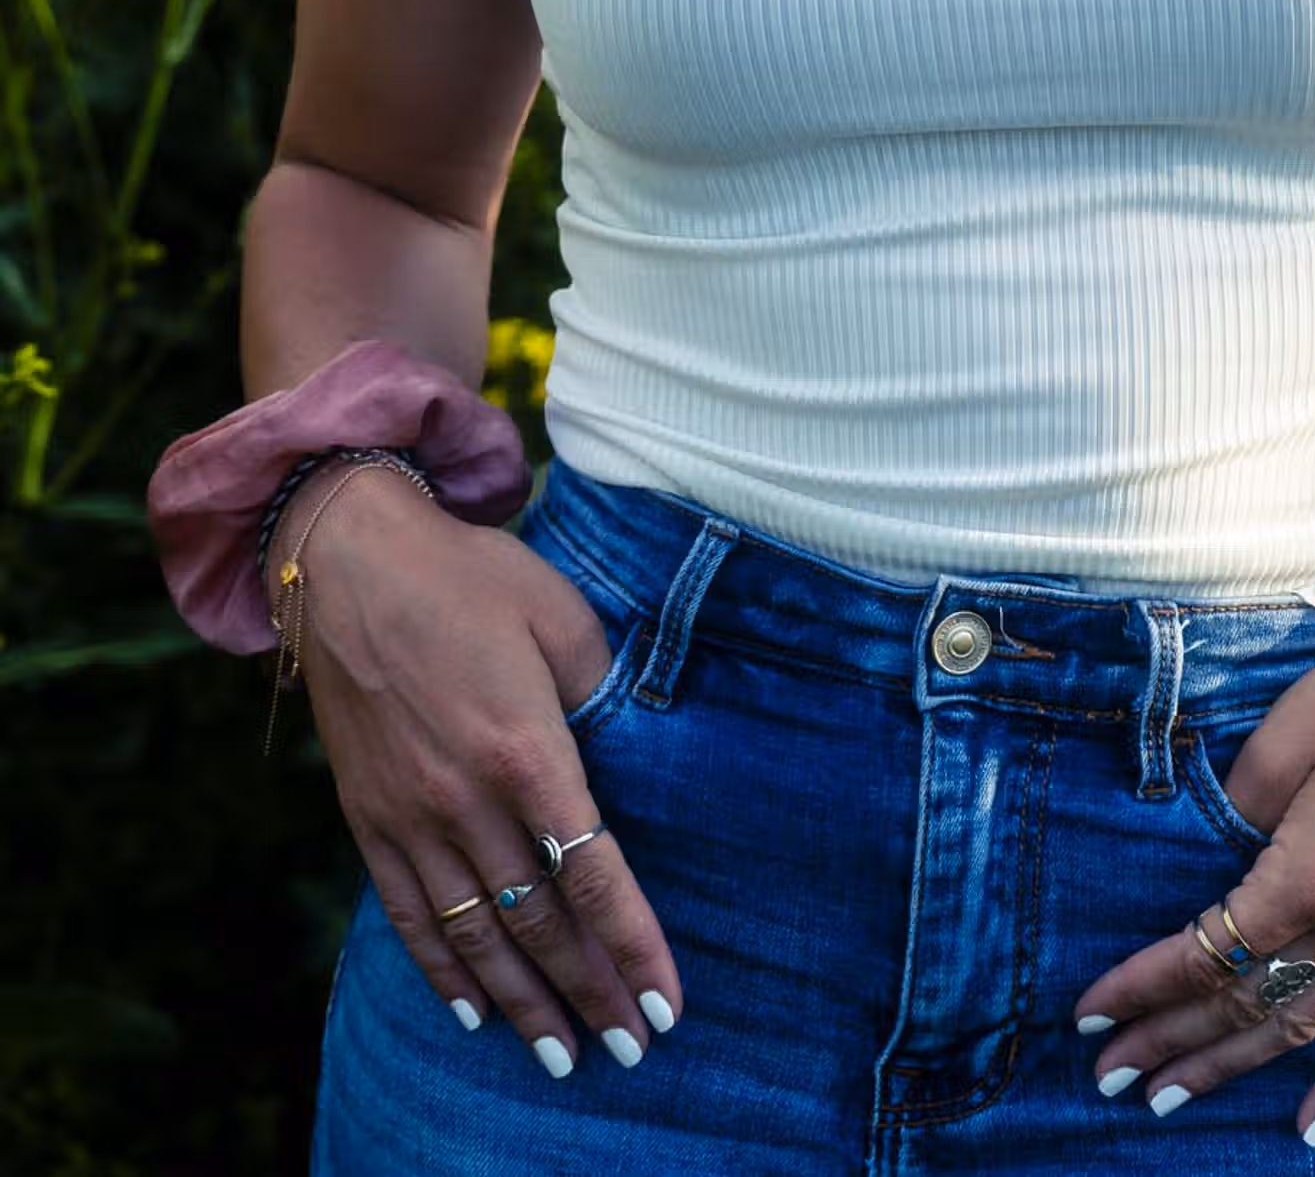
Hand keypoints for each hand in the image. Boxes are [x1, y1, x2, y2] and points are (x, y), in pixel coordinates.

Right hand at [287, 462, 682, 1079]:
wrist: (347, 559)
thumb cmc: (467, 574)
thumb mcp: (558, 613)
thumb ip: (600, 687)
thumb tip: (635, 743)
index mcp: (526, 748)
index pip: (594, 873)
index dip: (633, 946)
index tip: (665, 1005)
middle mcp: (466, 798)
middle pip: (539, 923)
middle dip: (590, 993)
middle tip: (630, 1050)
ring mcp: (411, 815)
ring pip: (476, 935)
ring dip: (524, 1004)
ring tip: (563, 1056)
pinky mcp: (368, 817)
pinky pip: (408, 915)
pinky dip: (443, 972)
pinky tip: (474, 1012)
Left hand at [1070, 588, 1314, 1136]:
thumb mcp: (1284, 739)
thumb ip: (1234, 815)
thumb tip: (1200, 870)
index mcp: (1311, 877)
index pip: (1206, 952)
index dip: (1143, 986)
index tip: (1089, 1015)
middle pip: (1242, 1002)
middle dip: (1168, 1040)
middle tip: (1108, 1075)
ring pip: (1297, 1029)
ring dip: (1229, 1067)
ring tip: (1167, 1099)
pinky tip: (1309, 1131)